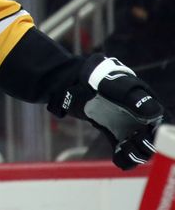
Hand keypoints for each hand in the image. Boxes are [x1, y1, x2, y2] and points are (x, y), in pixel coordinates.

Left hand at [48, 55, 163, 169]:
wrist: (75, 82)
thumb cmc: (97, 79)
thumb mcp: (114, 86)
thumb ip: (133, 98)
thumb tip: (154, 112)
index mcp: (147, 103)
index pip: (162, 123)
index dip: (157, 133)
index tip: (142, 133)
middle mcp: (141, 117)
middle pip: (154, 139)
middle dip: (146, 145)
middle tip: (131, 140)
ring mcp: (128, 126)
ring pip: (141, 149)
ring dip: (136, 154)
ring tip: (123, 148)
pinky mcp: (116, 134)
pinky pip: (125, 152)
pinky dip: (123, 159)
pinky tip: (116, 157)